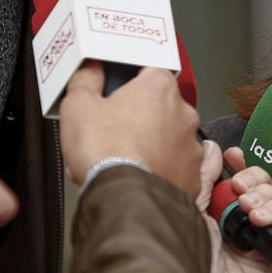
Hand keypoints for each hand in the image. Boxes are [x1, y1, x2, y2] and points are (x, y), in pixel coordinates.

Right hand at [59, 62, 201, 195]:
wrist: (124, 200)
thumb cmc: (106, 153)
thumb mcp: (78, 107)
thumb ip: (85, 81)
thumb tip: (89, 72)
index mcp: (159, 88)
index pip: (149, 71)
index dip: (128, 83)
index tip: (114, 94)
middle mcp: (183, 113)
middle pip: (160, 107)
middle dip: (138, 118)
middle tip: (112, 132)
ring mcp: (191, 146)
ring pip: (169, 139)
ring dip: (152, 146)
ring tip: (123, 159)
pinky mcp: (193, 177)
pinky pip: (177, 169)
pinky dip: (161, 172)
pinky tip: (140, 177)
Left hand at [197, 141, 271, 272]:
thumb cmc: (188, 266)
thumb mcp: (190, 212)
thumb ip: (202, 180)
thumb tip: (211, 149)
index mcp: (218, 215)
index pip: (238, 181)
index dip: (241, 165)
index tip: (234, 157)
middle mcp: (241, 225)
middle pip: (263, 186)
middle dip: (254, 178)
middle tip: (239, 186)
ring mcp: (262, 239)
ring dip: (266, 195)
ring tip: (248, 207)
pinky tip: (260, 220)